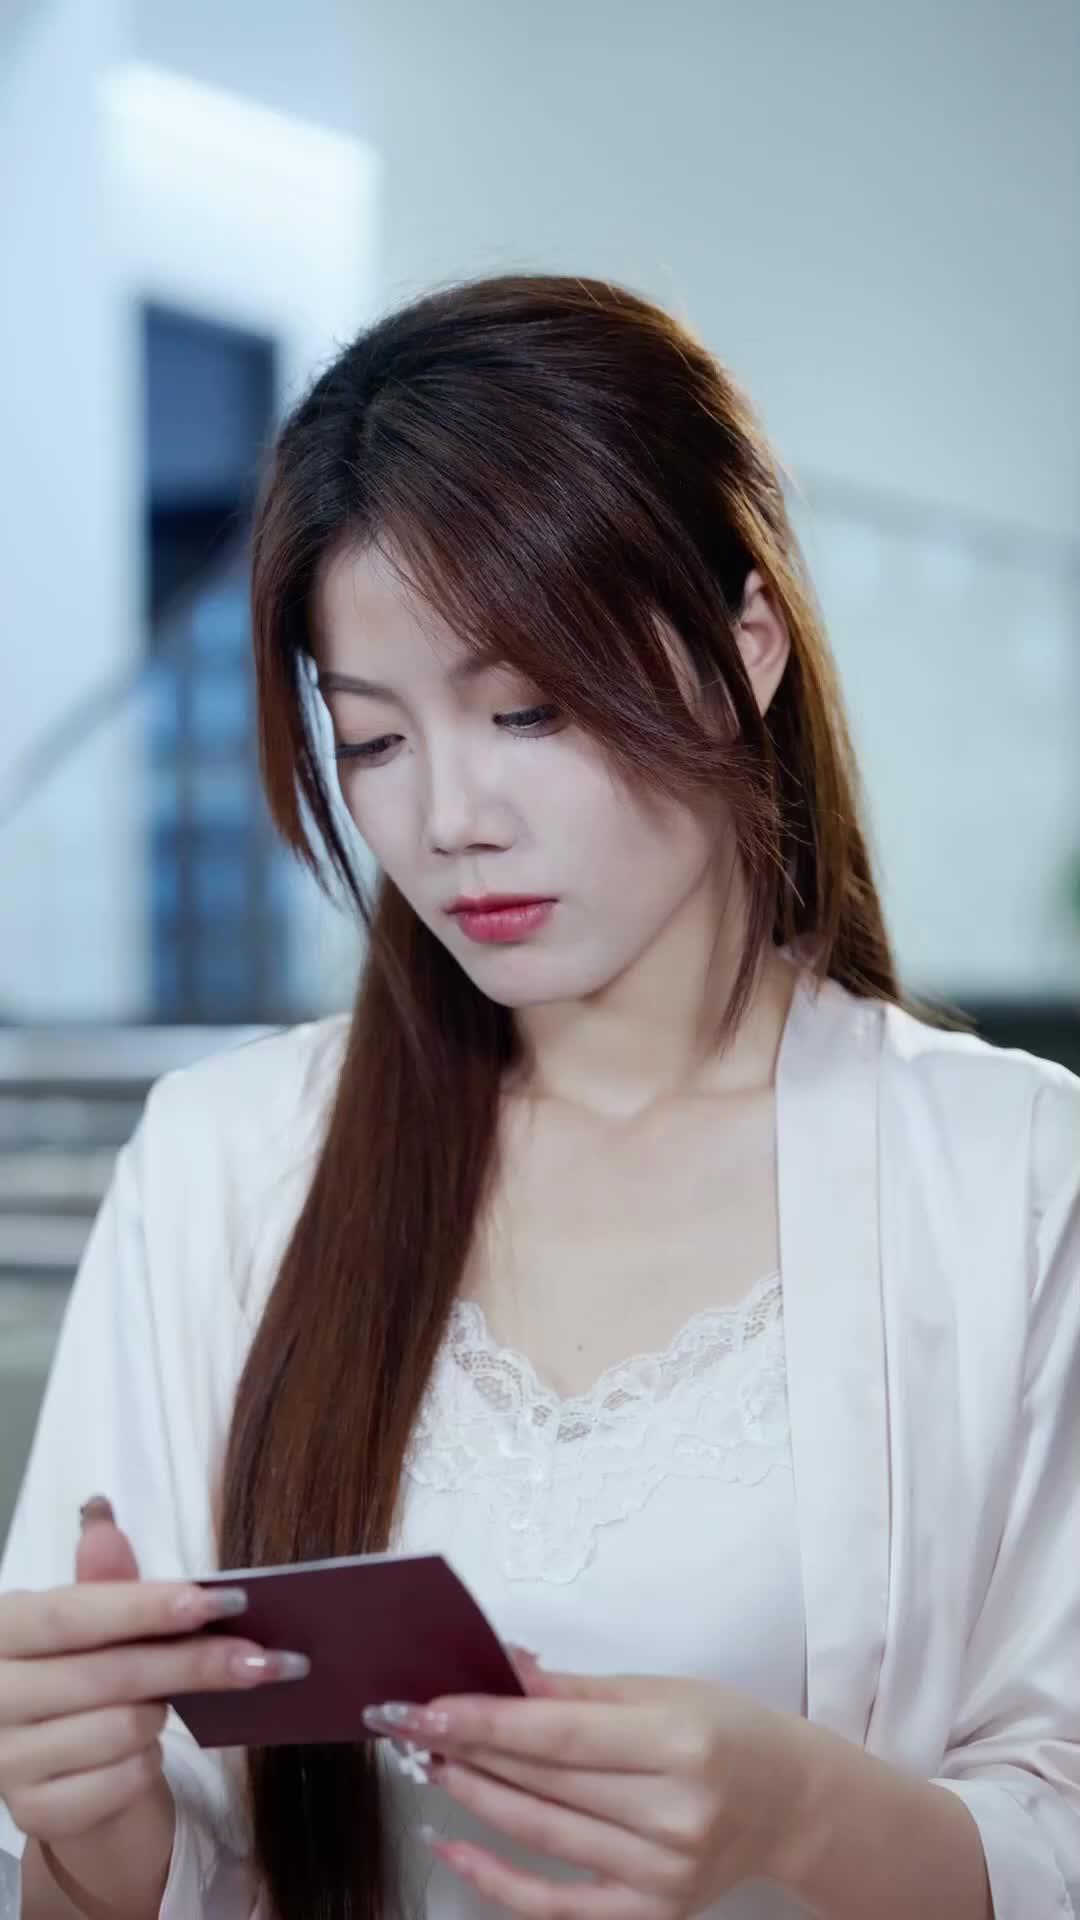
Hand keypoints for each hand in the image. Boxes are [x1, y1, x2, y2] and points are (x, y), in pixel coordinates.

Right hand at [0, 1497, 307, 1855]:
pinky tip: (146, 1751)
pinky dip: (149, 1764)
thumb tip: (103, 1517)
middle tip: (266, 1658)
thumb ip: (104, 1579)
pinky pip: (123, 1781)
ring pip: (121, 1730)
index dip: (147, 1607)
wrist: (70, 1776)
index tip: (222, 1602)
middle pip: (109, 1674)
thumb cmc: (88, 1681)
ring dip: (163, 1716)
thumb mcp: (96, 1625)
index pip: (72, 1614)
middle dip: (195, 1663)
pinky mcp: (33, 1812)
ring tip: (168, 1705)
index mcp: (3, 1630)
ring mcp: (6, 1761)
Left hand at [364, 1663, 814, 1918]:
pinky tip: (454, 1844)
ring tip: (432, 1764)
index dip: (485, 1721)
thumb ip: (576, 1691)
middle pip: (544, 1782)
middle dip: (468, 1751)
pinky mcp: (651, 1914)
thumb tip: (501, 1671)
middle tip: (411, 1725)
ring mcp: (663, 1874)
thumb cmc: (725, 1731)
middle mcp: (676, 1813)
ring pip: (541, 1834)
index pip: (559, 1734)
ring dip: (474, 1798)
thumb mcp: (660, 1690)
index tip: (426, 1706)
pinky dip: (496, 1876)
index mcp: (682, 1742)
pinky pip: (555, 1906)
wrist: (789, 1803)